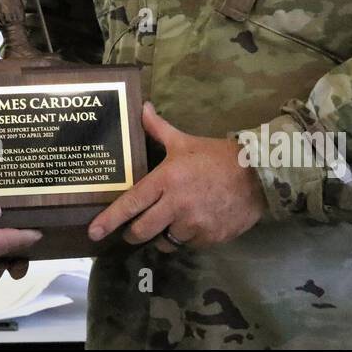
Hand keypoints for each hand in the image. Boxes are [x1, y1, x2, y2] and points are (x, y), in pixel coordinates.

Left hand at [88, 102, 265, 250]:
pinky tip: (194, 223)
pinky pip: (188, 244)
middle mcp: (176, 206)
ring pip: (165, 240)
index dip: (110, 220)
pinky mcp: (209, 238)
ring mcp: (193, 225)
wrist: (258, 176)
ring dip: (163, 234)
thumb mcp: (185, 141)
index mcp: (166, 181)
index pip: (131, 203)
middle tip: (132, 231)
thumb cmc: (217, 157)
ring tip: (171, 221)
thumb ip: (159, 129)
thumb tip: (142, 107)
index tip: (93, 232)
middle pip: (141, 231)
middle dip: (132, 233)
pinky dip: (186, 237)